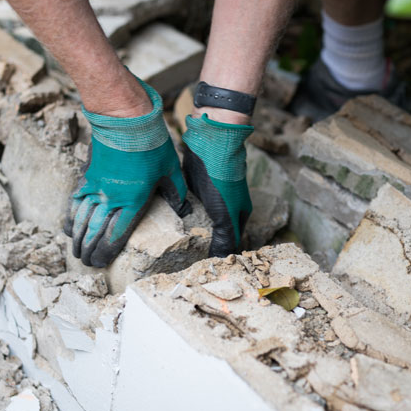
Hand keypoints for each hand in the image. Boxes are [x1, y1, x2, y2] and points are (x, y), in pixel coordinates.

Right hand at [65, 81, 188, 266]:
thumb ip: (177, 193)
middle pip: (94, 232)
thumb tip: (184, 210)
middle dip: (89, 251)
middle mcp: (111, 198)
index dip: (106, 253)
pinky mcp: (88, 175)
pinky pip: (75, 201)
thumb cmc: (152, 144)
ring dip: (77, 238)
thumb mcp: (171, 170)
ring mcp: (96, 187)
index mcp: (133, 201)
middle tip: (86, 264)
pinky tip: (69, 227)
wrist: (126, 119)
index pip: (116, 236)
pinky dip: (70, 216)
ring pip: (81, 219)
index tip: (100, 264)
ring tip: (75, 252)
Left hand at [182, 114, 253, 257]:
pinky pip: (190, 202)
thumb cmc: (222, 180)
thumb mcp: (225, 214)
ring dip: (193, 227)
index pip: (232, 240)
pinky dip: (183, 211)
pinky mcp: (197, 182)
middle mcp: (227, 204)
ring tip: (175, 242)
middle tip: (186, 257)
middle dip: (206, 241)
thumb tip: (219, 260)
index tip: (207, 266)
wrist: (212, 143)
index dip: (222, 253)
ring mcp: (213, 193)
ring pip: (203, 215)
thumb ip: (225, 238)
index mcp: (239, 213)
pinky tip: (171, 219)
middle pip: (218, 228)